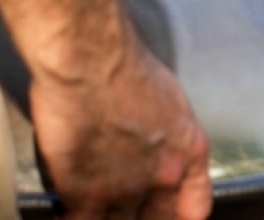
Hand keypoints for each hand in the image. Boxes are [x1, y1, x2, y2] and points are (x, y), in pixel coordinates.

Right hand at [29, 36, 211, 219]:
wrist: (91, 59)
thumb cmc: (125, 63)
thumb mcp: (169, 97)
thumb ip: (169, 133)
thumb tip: (157, 145)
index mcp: (188, 151)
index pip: (196, 207)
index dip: (179, 215)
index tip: (168, 215)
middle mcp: (163, 177)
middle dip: (141, 217)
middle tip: (126, 209)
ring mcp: (123, 190)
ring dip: (107, 219)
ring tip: (97, 209)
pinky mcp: (84, 193)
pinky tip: (67, 212)